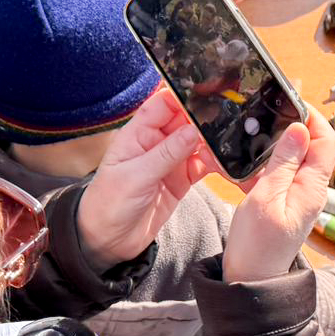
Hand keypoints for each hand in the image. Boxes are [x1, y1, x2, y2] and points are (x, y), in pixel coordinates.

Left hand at [77, 87, 213, 268]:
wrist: (108, 241)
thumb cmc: (108, 204)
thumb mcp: (135, 176)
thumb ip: (166, 154)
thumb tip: (194, 130)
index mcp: (138, 134)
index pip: (163, 104)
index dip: (183, 96)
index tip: (207, 94)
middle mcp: (156, 143)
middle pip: (185, 120)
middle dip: (205, 119)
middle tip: (227, 121)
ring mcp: (170, 161)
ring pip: (198, 142)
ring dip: (213, 142)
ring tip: (226, 146)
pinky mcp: (181, 179)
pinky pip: (203, 164)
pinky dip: (215, 162)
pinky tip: (224, 162)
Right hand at [222, 104, 334, 282]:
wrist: (251, 280)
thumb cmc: (257, 244)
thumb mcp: (266, 196)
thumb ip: (283, 162)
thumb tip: (300, 128)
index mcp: (313, 186)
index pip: (327, 139)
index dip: (313, 116)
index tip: (290, 100)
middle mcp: (312, 189)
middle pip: (315, 145)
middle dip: (297, 122)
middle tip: (272, 107)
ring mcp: (300, 196)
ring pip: (299, 156)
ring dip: (283, 140)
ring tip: (261, 126)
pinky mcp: (287, 202)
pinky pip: (286, 171)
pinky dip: (274, 158)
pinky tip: (256, 155)